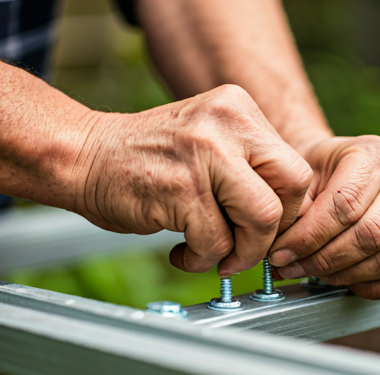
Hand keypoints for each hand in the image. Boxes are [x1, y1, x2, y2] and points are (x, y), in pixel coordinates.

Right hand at [73, 85, 312, 275]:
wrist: (82, 156)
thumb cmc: (149, 161)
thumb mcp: (209, 144)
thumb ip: (248, 170)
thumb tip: (288, 221)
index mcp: (239, 111)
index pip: (295, 170)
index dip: (288, 212)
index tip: (264, 233)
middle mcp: (228, 124)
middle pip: (292, 190)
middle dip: (273, 233)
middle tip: (247, 248)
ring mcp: (204, 153)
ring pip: (261, 220)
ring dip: (239, 253)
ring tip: (211, 254)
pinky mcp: (181, 187)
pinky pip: (216, 242)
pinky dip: (202, 259)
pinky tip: (182, 252)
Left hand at [268, 135, 379, 298]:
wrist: (334, 168)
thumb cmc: (316, 171)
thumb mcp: (300, 176)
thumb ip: (295, 211)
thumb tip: (284, 255)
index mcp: (375, 156)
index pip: (344, 207)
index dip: (308, 238)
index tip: (281, 254)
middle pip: (369, 236)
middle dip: (323, 260)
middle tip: (293, 266)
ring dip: (344, 275)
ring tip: (314, 272)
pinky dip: (370, 286)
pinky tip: (342, 278)